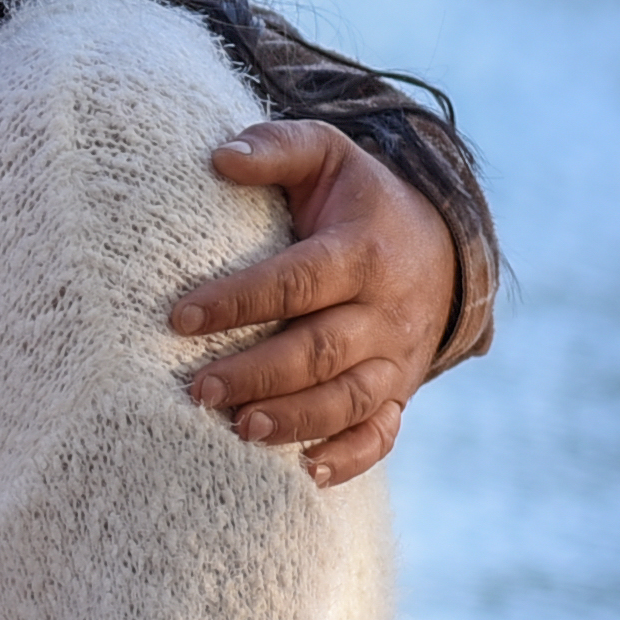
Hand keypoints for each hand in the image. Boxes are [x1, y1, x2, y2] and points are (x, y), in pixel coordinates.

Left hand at [172, 119, 466, 486]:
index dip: (239, 300)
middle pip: (320, 350)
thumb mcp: (329, 156)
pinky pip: (382, 435)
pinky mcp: (400, 393)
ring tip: (239, 428)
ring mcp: (396, 357)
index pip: (297, 280)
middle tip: (197, 389)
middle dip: (258, 373)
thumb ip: (278, 146)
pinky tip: (305, 472)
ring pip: (350, 399)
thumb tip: (218, 158)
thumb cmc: (358, 200)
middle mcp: (385, 310)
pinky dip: (349, 458)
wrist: (441, 243)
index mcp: (363, 251)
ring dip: (295, 420)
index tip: (178, 318)